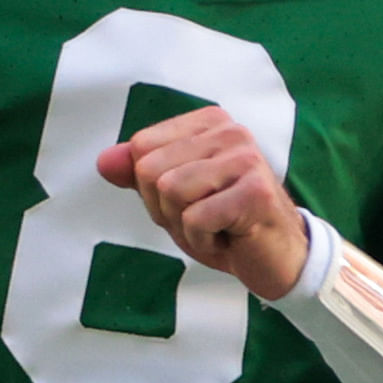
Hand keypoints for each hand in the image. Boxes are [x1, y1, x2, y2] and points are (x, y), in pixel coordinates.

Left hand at [99, 106, 308, 297]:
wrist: (278, 260)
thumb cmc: (226, 225)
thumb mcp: (173, 199)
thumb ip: (139, 175)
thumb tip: (104, 162)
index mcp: (208, 123)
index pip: (140, 148)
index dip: (151, 189)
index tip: (190, 201)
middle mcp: (229, 131)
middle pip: (150, 170)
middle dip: (166, 210)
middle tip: (204, 219)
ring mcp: (245, 158)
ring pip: (170, 192)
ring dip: (185, 226)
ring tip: (217, 227)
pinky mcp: (255, 190)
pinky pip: (195, 219)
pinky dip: (203, 242)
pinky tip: (230, 239)